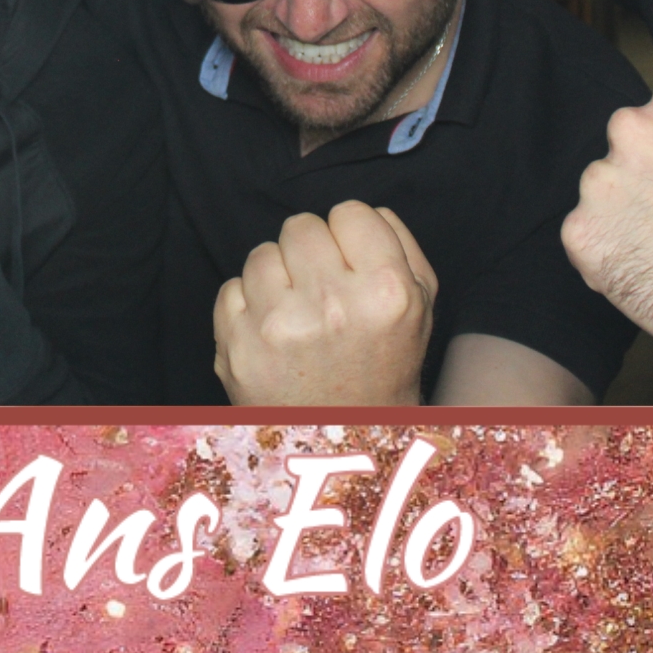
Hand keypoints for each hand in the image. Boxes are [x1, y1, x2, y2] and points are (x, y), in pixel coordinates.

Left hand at [212, 201, 437, 406]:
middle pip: (300, 226)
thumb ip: (400, 245)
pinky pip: (231, 288)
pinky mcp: (237, 346)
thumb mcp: (421, 307)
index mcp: (386, 291)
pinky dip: (248, 307)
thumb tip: (361, 212)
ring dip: (276, 278)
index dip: (349, 235)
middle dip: (309, 253)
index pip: (349, 212)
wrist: (344, 440)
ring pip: (261, 254)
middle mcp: (332, 305)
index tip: (350, 262)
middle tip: (321, 289)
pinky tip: (272, 334)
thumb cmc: (382, 367)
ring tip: (297, 313)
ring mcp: (279, 326)